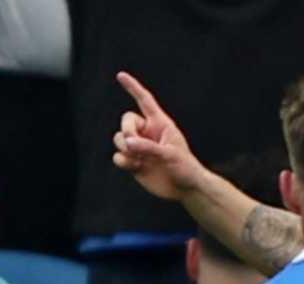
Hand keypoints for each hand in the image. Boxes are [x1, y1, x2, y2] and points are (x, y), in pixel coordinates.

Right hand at [112, 72, 209, 201]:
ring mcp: (139, 147)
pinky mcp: (134, 162)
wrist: (186, 188)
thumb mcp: (170, 155)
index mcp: (160, 124)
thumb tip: (127, 142)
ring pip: (119, 138)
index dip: (133, 88)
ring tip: (139, 159)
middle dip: (127, 130)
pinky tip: (136, 167)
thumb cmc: (185, 168)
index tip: (121, 75)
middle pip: (126, 120)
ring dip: (124, 148)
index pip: (144, 100)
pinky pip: (118, 156)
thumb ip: (148, 148)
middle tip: (134, 143)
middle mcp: (147, 133)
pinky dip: (123, 161)